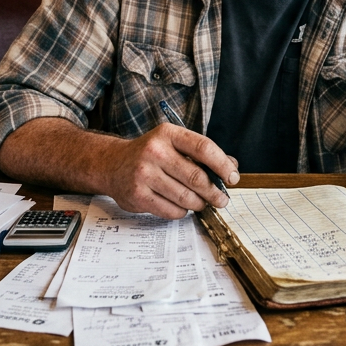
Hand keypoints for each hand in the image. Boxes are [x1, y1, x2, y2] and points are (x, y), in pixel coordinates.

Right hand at [97, 123, 239, 218]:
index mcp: (168, 134)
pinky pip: (171, 211)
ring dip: (199, 204)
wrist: (112, 164)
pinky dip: (182, 212)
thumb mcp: (174, 144)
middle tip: (222, 199)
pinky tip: (181, 206)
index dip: (222, 165)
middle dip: (215, 192)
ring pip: (186, 197)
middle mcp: (155, 151)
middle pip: (196, 177)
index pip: (204, 148)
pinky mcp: (138, 195)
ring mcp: (144, 174)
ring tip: (202, 203)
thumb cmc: (150, 154)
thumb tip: (232, 168)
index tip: (232, 178)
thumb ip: (202, 154)